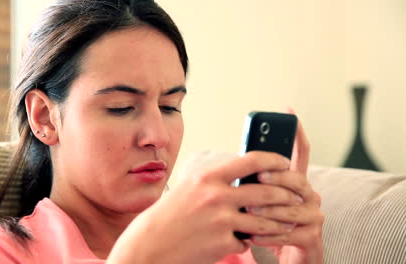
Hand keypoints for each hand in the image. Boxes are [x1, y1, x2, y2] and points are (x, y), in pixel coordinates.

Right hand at [108, 151, 303, 263]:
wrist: (149, 245)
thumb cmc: (169, 214)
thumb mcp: (190, 187)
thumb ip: (218, 179)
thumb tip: (247, 174)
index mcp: (208, 176)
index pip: (252, 160)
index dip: (275, 160)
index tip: (285, 163)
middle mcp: (216, 195)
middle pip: (267, 192)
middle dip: (287, 196)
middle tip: (296, 198)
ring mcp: (221, 220)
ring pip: (264, 221)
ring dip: (279, 223)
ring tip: (285, 223)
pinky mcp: (222, 243)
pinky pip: (245, 241)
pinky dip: (245, 241)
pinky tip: (237, 241)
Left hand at [248, 109, 323, 263]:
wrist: (288, 261)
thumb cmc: (268, 226)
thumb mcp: (260, 201)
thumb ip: (254, 183)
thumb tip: (233, 166)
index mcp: (296, 183)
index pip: (301, 152)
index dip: (296, 131)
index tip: (289, 111)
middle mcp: (310, 195)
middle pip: (296, 178)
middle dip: (276, 177)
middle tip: (258, 176)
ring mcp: (314, 216)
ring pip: (290, 207)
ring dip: (266, 210)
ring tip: (247, 212)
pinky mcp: (312, 237)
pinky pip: (288, 233)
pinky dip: (268, 236)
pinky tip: (251, 237)